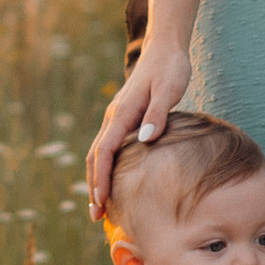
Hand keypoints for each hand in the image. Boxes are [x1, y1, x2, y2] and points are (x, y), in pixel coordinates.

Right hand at [86, 36, 193, 214]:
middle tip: (96, 215)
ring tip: (101, 206)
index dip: (102, 178)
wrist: (165, 49)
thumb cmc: (170, 69)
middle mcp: (114, 117)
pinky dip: (106, 167)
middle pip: (96, 157)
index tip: (101, 201)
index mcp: (122, 113)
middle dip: (94, 186)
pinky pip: (109, 147)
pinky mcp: (125, 118)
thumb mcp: (169, 89)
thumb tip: (146, 140)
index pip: (105, 152)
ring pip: (100, 153)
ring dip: (97, 179)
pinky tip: (115, 181)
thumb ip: (158, 114)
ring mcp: (117, 117)